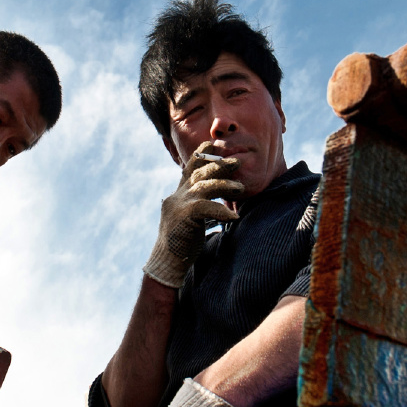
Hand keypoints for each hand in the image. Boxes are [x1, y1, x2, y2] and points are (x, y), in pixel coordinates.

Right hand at [143, 141, 244, 287]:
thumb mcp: (188, 219)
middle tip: (237, 161)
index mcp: (177, 195)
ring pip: (203, 186)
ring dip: (224, 184)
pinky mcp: (183, 217)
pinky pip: (206, 207)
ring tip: (241, 187)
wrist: (165, 263)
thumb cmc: (180, 244)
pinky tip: (234, 216)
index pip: (189, 168)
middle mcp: (176, 196)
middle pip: (199, 172)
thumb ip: (198, 206)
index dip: (202, 154)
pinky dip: (222, 211)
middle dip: (219, 164)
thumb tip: (217, 201)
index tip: (215, 143)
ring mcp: (178, 205)